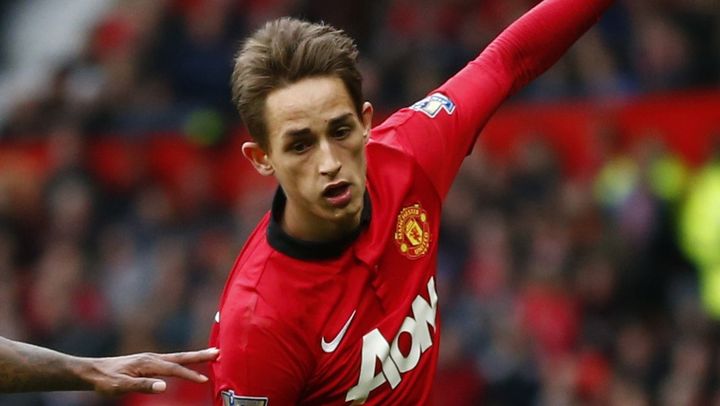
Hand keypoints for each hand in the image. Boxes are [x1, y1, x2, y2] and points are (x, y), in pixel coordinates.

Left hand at [79, 347, 218, 394]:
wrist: (93, 371)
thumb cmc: (106, 380)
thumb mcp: (122, 385)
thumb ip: (143, 385)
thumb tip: (164, 386)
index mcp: (149, 362)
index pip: (174, 369)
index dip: (189, 375)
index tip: (203, 380)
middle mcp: (153, 357)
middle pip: (181, 357)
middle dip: (200, 356)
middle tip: (217, 352)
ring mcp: (151, 358)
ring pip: (177, 357)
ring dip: (194, 356)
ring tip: (210, 354)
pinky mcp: (149, 362)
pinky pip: (171, 360)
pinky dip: (183, 360)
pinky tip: (187, 362)